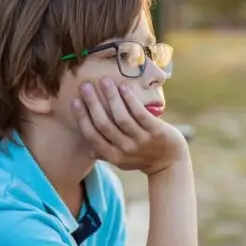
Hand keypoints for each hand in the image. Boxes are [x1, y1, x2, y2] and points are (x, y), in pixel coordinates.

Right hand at [73, 78, 187, 175]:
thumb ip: (105, 154)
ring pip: (121, 117)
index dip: (82, 118)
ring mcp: (141, 141)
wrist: (170, 163)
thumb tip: (88, 149)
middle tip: (86, 86)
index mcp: (113, 156)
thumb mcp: (122, 160)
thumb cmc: (142, 158)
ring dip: (111, 97)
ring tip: (105, 81)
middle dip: (93, 104)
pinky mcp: (156, 132)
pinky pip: (140, 114)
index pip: (92, 136)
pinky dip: (130, 100)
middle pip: (104, 124)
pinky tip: (124, 87)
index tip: (75, 101)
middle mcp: (126, 149)